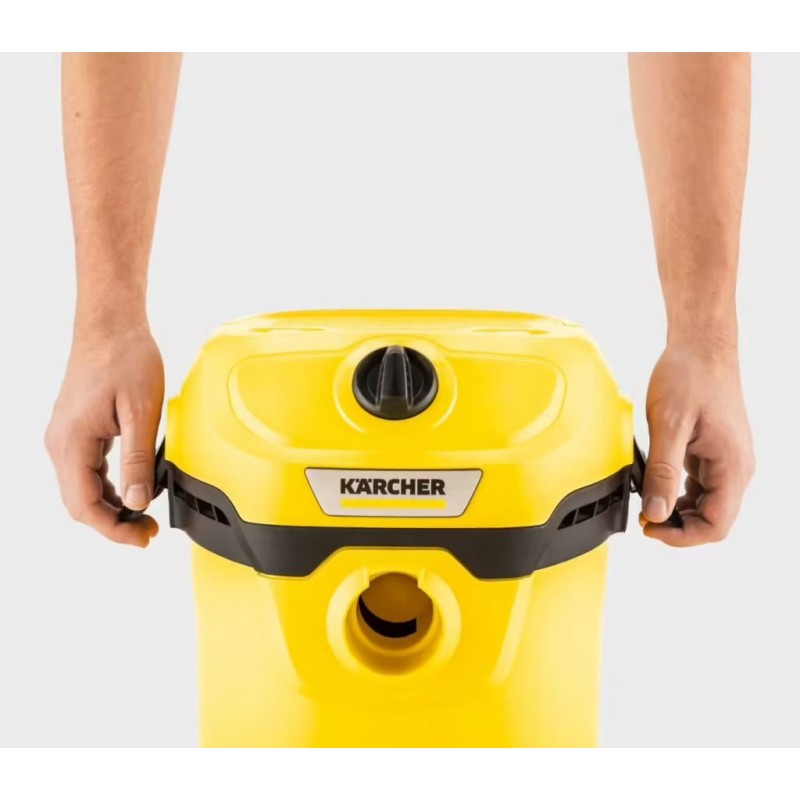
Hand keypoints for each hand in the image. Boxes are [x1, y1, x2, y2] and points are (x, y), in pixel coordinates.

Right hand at [46, 319, 163, 545]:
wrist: (111, 324)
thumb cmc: (126, 358)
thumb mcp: (141, 412)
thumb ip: (138, 460)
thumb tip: (139, 502)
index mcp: (72, 443)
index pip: (85, 506)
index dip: (114, 530)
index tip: (143, 538)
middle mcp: (60, 444)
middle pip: (79, 503)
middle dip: (113, 524)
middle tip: (149, 531)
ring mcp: (65, 437)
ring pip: (82, 489)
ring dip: (111, 508)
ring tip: (145, 516)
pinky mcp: (75, 430)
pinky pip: (86, 471)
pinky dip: (108, 488)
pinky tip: (133, 489)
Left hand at [641, 341, 754, 545]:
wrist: (701, 347)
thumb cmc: (689, 377)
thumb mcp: (669, 425)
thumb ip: (663, 472)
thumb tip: (655, 513)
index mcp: (732, 466)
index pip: (716, 525)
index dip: (682, 536)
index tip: (649, 527)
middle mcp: (736, 468)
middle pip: (713, 520)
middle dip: (677, 527)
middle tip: (643, 516)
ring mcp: (726, 461)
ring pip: (706, 505)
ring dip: (677, 511)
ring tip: (646, 502)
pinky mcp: (714, 453)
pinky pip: (700, 486)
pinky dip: (678, 493)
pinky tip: (655, 484)